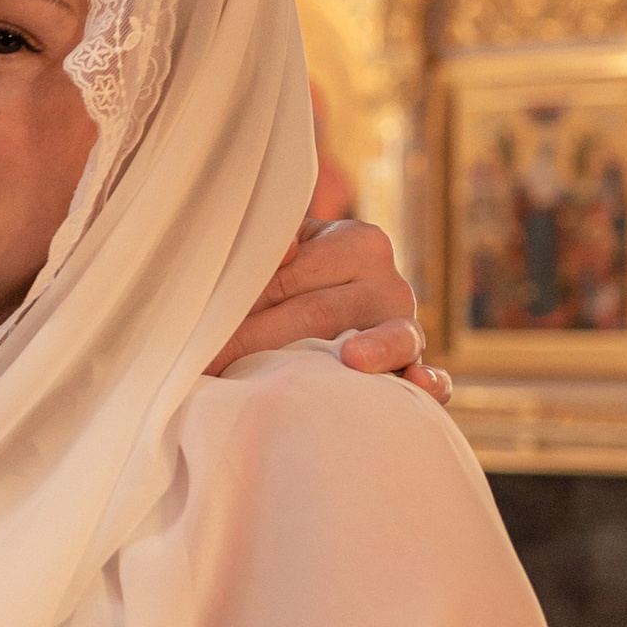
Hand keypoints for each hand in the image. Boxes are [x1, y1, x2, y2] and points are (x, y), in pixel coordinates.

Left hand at [213, 217, 449, 400]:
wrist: (328, 304)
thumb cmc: (291, 275)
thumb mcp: (281, 249)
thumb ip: (270, 241)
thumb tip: (281, 249)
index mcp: (357, 242)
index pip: (286, 278)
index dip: (236, 307)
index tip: (194, 335)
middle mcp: (388, 281)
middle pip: (320, 314)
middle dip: (260, 343)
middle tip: (212, 368)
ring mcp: (407, 326)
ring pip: (388, 339)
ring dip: (367, 353)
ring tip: (351, 360)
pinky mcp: (416, 366)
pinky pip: (432, 376)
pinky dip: (430, 383)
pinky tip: (418, 385)